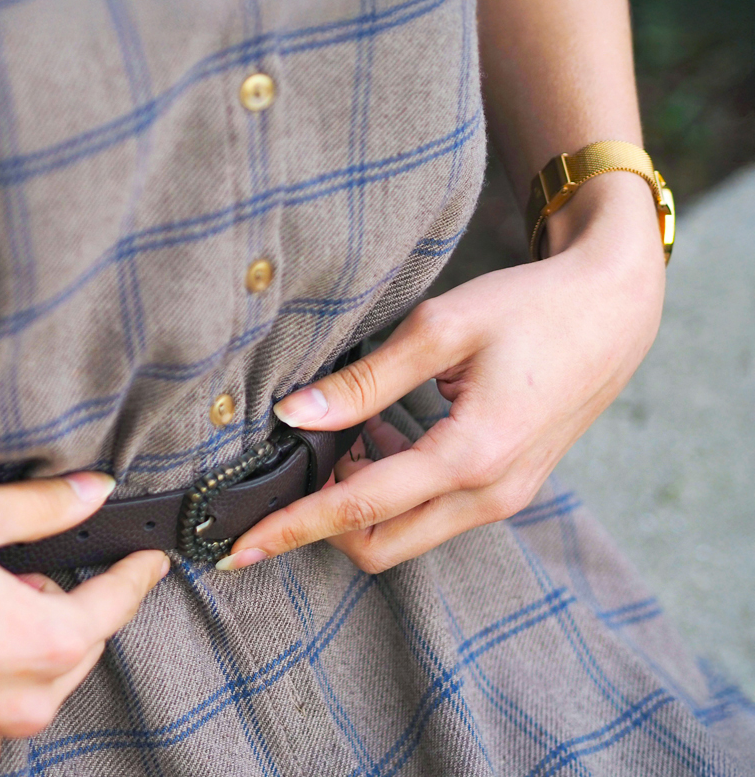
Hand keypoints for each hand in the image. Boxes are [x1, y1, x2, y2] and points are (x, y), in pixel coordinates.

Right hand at [0, 473, 167, 769]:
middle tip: (15, 571)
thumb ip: (42, 506)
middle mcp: (24, 703)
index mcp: (47, 643)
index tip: (149, 558)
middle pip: (74, 647)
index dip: (136, 572)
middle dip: (59, 607)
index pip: (117, 602)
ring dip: (15, 650)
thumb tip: (93, 491)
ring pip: (27, 686)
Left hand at [217, 174, 664, 573]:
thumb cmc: (532, 307)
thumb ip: (364, 381)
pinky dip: (394, 491)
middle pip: (380, 546)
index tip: (241, 547)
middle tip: (293, 470)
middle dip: (323, 524)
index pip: (358, 509)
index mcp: (472, 456)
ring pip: (406, 535)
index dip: (293, 528)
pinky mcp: (509, 490)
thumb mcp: (441, 328)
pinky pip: (434, 514)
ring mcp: (505, 499)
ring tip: (343, 437)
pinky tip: (382, 436)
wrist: (614, 310)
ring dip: (360, 504)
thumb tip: (291, 416)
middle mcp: (491, 494)